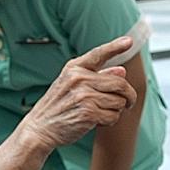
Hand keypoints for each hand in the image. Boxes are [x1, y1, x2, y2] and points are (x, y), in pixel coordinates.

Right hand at [19, 36, 137, 151]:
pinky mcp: (88, 113)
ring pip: (119, 102)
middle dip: (128, 95)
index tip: (129, 41)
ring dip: (116, 110)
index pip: (98, 54)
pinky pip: (113, 116)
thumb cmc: (57, 107)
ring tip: (100, 112)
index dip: (115, 47)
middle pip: (120, 84)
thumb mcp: (72, 85)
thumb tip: (121, 70)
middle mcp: (79, 79)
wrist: (40, 128)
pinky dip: (110, 121)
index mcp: (74, 69)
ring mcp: (84, 96)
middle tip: (129, 102)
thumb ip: (98, 76)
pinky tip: (97, 121)